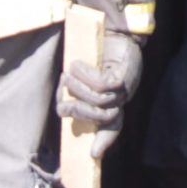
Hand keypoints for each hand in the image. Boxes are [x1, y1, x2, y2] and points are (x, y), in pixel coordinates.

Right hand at [58, 28, 142, 160]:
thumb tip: (63, 109)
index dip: (104, 141)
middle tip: (63, 97)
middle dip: (77, 110)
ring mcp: (123, 90)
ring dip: (77, 87)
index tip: (93, 154)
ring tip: (69, 73)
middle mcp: (120, 100)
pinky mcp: (122, 76)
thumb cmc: (99, 58)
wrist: (116, 34)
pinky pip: (100, 84)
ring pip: (97, 100)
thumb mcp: (88, 80)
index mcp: (112, 104)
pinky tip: (77, 65)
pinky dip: (84, 74)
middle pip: (98, 117)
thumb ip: (78, 96)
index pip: (112, 127)